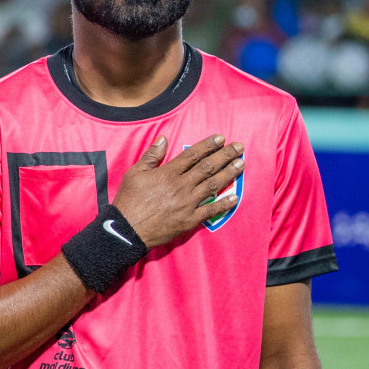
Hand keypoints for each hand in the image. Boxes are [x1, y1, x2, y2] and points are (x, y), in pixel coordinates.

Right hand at [112, 134, 243, 248]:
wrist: (127, 229)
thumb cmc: (129, 200)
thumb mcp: (134, 174)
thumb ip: (151, 156)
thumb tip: (163, 139)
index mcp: (167, 173)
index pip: (192, 155)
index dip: (208, 145)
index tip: (221, 138)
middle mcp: (181, 186)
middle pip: (207, 167)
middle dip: (225, 155)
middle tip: (240, 147)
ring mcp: (187, 203)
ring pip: (213, 185)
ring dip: (229, 173)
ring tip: (241, 164)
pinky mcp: (190, 219)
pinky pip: (211, 210)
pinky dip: (224, 203)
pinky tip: (235, 197)